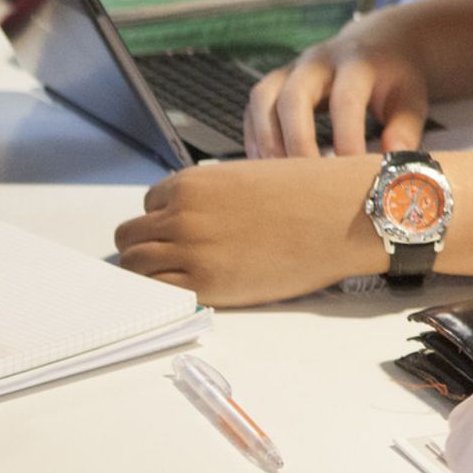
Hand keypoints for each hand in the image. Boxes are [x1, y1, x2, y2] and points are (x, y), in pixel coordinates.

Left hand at [114, 158, 383, 305]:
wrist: (342, 215)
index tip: (184, 232)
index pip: (149, 204)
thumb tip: (197, 215)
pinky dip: (163, 294)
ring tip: (182, 278)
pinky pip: (157, 293)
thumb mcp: (248, 178)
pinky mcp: (205, 283)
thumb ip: (212, 196)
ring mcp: (189, 250)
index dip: (165, 219)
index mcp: (191, 183)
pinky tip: (189, 292)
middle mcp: (181, 214)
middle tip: (174, 259)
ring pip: (134, 266)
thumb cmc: (310, 195)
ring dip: (150, 272)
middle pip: (130, 237)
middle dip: (147, 246)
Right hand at [244, 32, 430, 158]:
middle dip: (297, 140)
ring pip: (264, 97)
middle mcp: (319, 60)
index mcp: (358, 63)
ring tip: (279, 176)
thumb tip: (391, 170)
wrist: (379, 43)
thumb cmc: (396, 79)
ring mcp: (293, 68)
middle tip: (306, 178)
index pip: (346, 100)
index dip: (346, 136)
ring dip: (267, 138)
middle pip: (293, 96)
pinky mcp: (277, 80)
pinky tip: (264, 165)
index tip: (350, 169)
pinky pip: (254, 106)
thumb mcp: (410, 100)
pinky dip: (255, 135)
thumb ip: (404, 131)